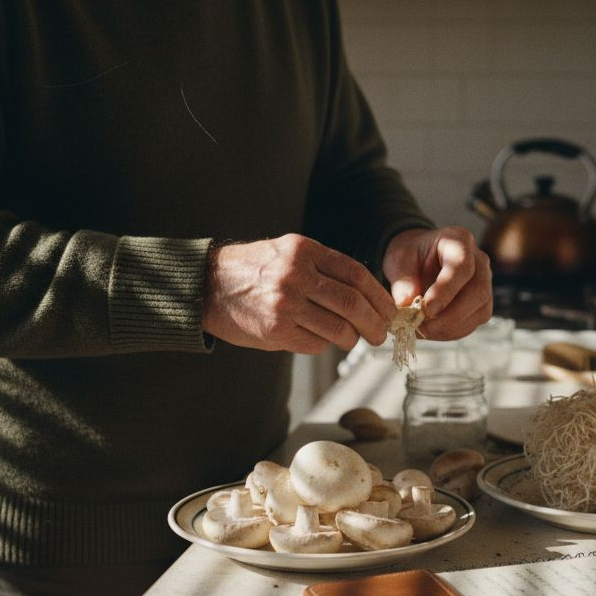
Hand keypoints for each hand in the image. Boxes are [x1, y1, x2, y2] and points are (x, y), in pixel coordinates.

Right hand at [202, 234, 396, 353]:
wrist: (206, 285)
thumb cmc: (253, 270)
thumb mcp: (288, 252)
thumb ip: (323, 268)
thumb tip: (366, 295)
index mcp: (304, 251)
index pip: (356, 274)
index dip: (379, 296)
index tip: (389, 311)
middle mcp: (296, 275)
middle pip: (353, 304)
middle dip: (374, 324)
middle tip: (380, 334)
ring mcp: (285, 304)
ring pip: (338, 329)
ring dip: (351, 339)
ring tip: (350, 339)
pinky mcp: (275, 330)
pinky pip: (315, 344)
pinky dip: (323, 345)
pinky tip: (317, 338)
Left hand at [382, 226, 492, 340]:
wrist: (419, 260)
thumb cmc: (411, 256)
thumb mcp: (399, 260)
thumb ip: (402, 280)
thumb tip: (406, 304)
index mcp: (459, 241)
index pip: (462, 267)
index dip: (446, 290)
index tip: (427, 309)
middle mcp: (479, 262)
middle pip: (478, 292)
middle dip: (450, 316)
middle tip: (423, 327)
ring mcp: (484, 283)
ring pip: (479, 311)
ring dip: (450, 328)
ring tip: (422, 330)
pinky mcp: (481, 304)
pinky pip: (473, 323)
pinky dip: (451, 332)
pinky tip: (431, 331)